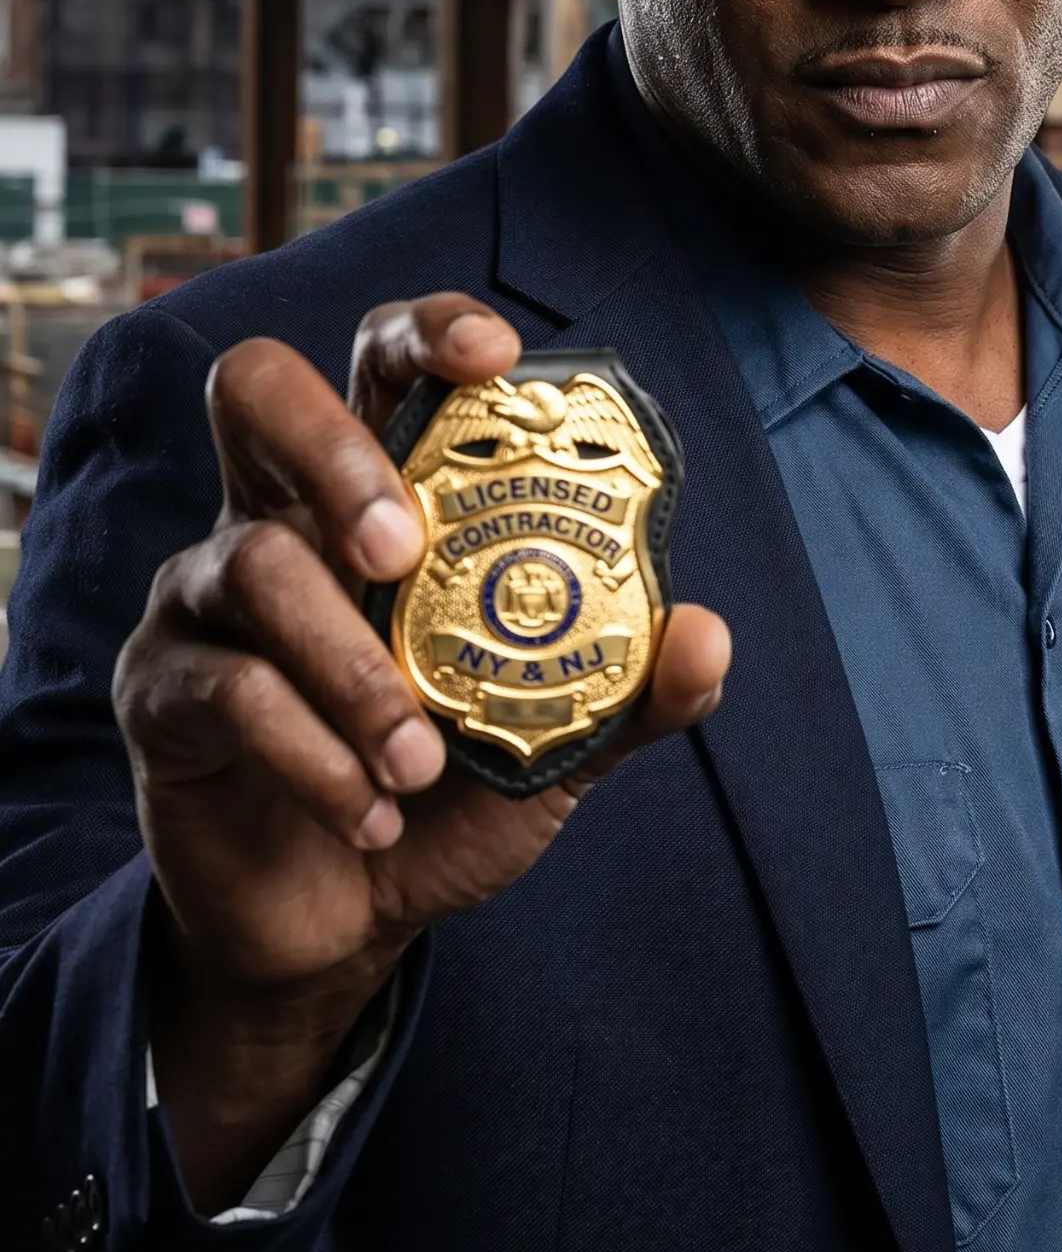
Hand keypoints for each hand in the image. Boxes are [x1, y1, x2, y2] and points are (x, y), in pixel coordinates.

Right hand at [113, 295, 729, 1207]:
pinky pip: (228, 688)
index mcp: (380, 496)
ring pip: (256, 562)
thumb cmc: (448, 794)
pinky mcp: (163, 689)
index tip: (493, 354)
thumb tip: (708, 636)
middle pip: (261, 389)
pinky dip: (315, 757)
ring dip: (354, 670)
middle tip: (400, 546)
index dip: (427, 331)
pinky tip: (371, 815)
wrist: (345, 920)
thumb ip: (631, 689)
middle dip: (336, 448)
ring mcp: (207, 594)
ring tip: (417, 760)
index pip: (383, 363)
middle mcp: (283, 515)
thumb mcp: (558, 742)